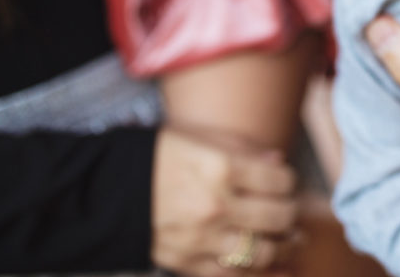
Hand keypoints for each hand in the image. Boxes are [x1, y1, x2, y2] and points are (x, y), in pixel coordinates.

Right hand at [152, 128, 300, 275]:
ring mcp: (204, 239)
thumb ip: (242, 149)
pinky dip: (264, 274)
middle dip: (292, 214)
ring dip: (286, 247)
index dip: (289, 181)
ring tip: (293, 240)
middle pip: (279, 217)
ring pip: (264, 252)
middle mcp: (217, 206)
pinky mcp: (190, 264)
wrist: (107, 192)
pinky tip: (282, 269)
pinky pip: (236, 276)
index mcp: (221, 168)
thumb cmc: (157, 157)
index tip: (285, 182)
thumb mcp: (198, 137)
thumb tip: (278, 162)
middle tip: (292, 211)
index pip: (280, 181)